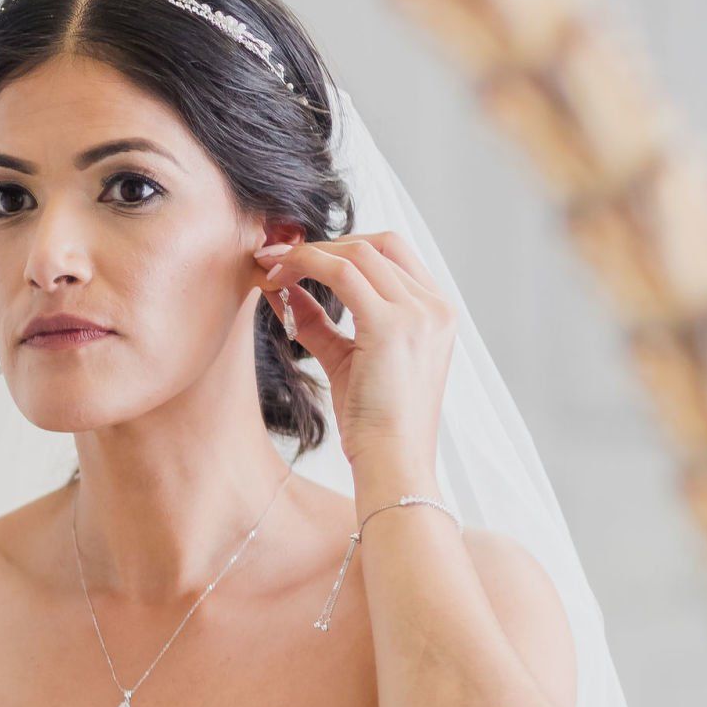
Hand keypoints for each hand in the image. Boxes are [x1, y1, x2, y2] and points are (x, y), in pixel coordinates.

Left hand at [255, 227, 455, 477]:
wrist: (392, 463)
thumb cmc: (373, 424)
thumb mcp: (346, 361)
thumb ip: (320, 322)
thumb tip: (284, 290)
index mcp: (436, 312)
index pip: (393, 255)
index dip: (343, 246)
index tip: (300, 257)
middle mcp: (435, 306)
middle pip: (379, 243)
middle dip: (325, 243)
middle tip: (278, 255)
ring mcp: (418, 312)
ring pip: (358, 252)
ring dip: (308, 253)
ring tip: (271, 268)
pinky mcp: (392, 325)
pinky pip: (342, 272)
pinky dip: (306, 266)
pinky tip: (278, 279)